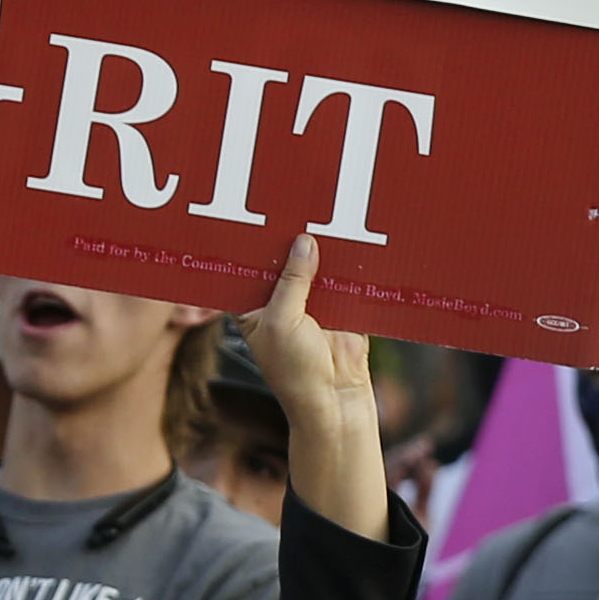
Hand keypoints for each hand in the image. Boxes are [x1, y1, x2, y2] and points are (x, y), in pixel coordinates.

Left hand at [243, 234, 386, 537]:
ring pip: (314, 263)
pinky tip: (352, 236)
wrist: (336, 398)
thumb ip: (292, 280)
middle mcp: (279, 298)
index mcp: (252, 304)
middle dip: (288, 236)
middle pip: (282, 258)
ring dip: (321, 245)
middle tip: (293, 201)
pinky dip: (349, 262)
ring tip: (323, 210)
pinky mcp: (342, 302)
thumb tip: (304, 240)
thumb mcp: (282, 321)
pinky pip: (344, 276)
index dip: (248, 241)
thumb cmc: (293, 369)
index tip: (251, 210)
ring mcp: (311, 299)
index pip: (246, 265)